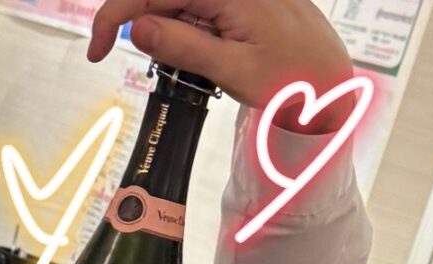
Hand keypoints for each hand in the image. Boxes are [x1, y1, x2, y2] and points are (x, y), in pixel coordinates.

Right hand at [88, 0, 353, 132]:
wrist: (336, 85)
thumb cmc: (297, 82)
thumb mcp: (234, 72)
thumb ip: (183, 47)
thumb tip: (135, 27)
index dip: (114, 15)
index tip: (95, 49)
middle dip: (136, 21)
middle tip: (122, 58)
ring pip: (181, 1)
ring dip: (171, 31)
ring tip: (204, 68)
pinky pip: (202, 6)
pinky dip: (191, 30)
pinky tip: (210, 56)